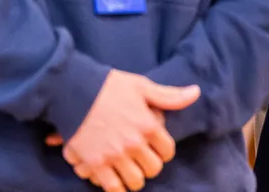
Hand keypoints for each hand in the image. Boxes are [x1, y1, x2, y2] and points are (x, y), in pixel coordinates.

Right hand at [59, 70, 198, 191]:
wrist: (72, 91)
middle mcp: (134, 143)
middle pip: (153, 169)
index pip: (168, 150)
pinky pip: (112, 187)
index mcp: (148, 125)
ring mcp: (114, 155)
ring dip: (135, 178)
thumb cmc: (108, 86)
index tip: (156, 148)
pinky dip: (117, 188)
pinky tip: (116, 181)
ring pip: (136, 181)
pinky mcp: (95, 164)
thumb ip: (169, 96)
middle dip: (150, 165)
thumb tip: (195, 92)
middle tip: (143, 159)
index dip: (164, 151)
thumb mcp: (142, 86)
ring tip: (130, 170)